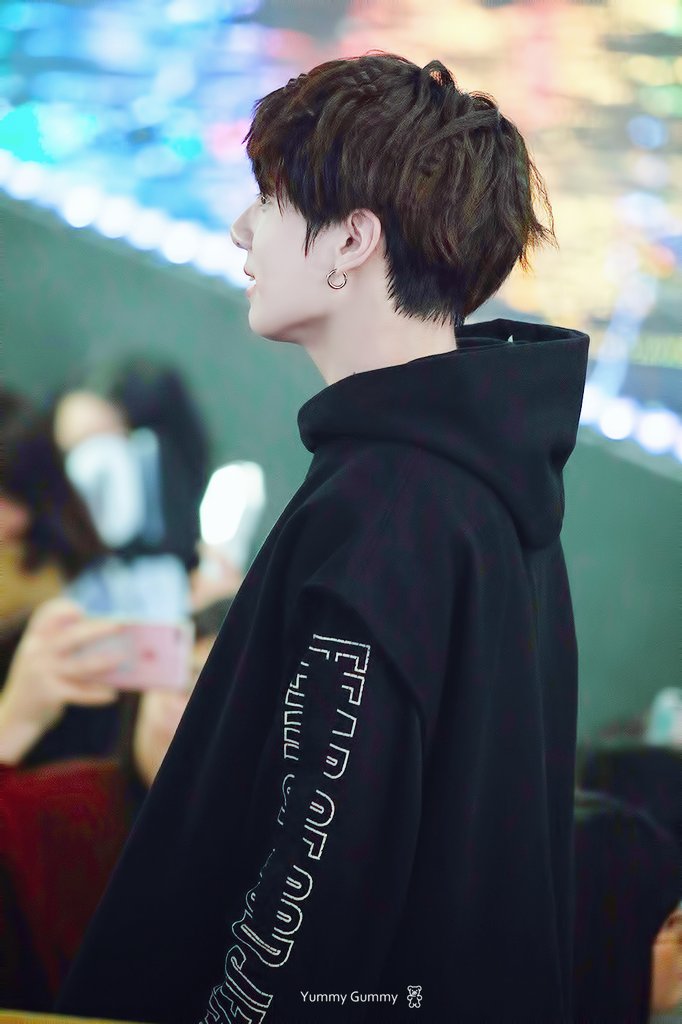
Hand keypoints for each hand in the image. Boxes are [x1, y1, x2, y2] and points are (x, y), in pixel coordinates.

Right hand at [0, 598, 126, 763]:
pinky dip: (97, 694)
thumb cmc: (35, 684)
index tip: (82, 609)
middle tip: (118, 626)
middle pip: (71, 636)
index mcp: (34, 640)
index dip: (64, 608)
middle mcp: (37, 653)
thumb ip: (56, 644)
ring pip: (80, 665)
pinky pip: (80, 693)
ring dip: (104, 662)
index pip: (46, 615)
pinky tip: (112, 695)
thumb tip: (96, 629)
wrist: (14, 718)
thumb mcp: (37, 658)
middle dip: (97, 629)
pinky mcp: (50, 694)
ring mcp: (42, 673)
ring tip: (122, 658)